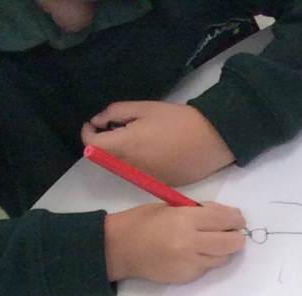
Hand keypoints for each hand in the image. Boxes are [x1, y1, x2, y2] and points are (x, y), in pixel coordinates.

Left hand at [81, 100, 234, 184]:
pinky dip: (139, 162)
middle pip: (105, 158)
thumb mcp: (143, 107)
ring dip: (122, 153)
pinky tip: (156, 150)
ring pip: (122, 167)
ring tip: (139, 137)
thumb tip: (99, 122)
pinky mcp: (160, 183)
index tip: (95, 124)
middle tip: (117, 127)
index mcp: (126, 145)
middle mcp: (132, 166)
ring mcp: (146, 177)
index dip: (87, 134)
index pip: (92, 146)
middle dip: (105, 142)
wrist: (213, 140)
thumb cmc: (178, 120)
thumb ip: (115, 113)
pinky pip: (140, 173)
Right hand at [104, 204, 246, 284]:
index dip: (236, 219)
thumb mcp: (171, 207)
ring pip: (224, 258)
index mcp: (185, 219)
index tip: (239, 219)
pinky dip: (208, 259)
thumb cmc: (144, 222)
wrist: (120, 248)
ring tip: (212, 241)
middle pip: (232, 243)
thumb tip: (227, 214)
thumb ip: (199, 211)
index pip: (224, 220)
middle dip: (236, 236)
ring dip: (223, 249)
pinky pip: (208, 267)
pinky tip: (196, 252)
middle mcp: (191, 243)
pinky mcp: (188, 276)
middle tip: (233, 232)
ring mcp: (190, 262)